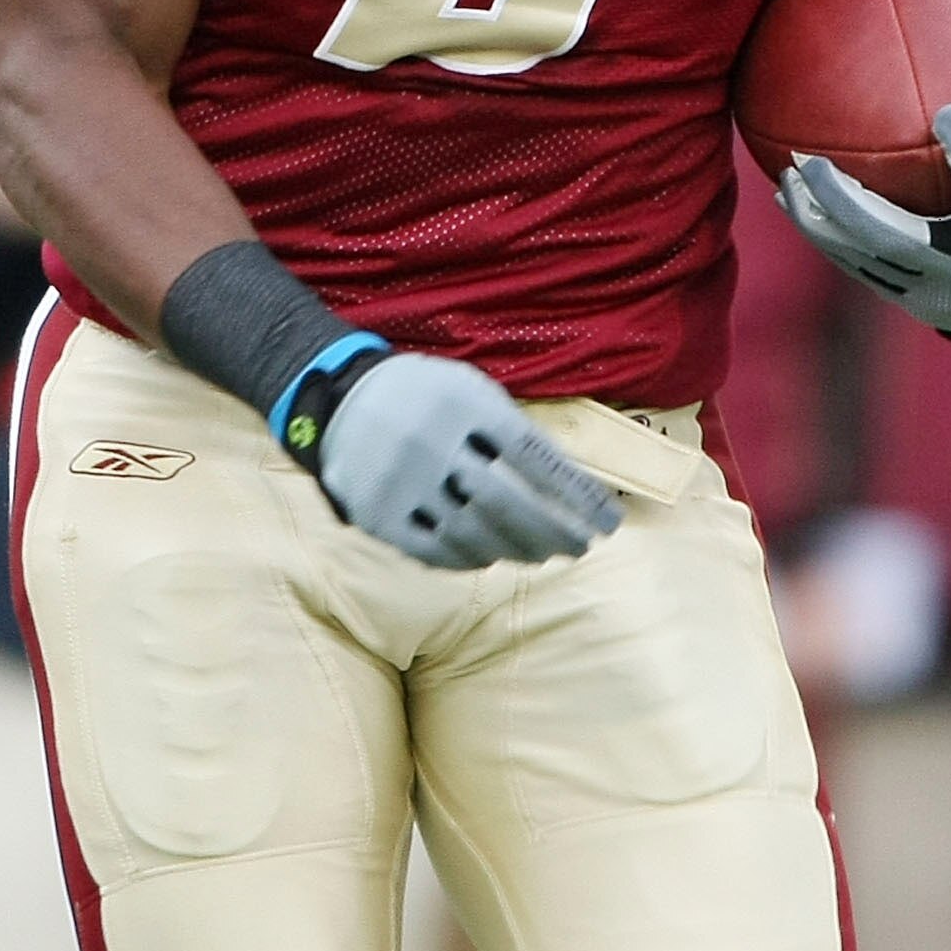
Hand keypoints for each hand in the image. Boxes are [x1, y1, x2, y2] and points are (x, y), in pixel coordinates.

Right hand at [300, 351, 622, 569]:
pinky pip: (433, 551)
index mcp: (468, 405)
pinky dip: (469, 559)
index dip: (577, 497)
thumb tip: (572, 486)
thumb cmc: (430, 396)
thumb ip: (515, 433)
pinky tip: (492, 557)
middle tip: (581, 548)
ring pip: (474, 534)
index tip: (608, 522)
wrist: (342, 399)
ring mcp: (402, 482)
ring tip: (542, 554)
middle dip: (554, 532)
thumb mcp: (475, 391)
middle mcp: (435, 444)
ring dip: (516, 550)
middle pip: (509, 504)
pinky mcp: (376, 515)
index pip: (537, 461)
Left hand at [778, 69, 950, 363]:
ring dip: (819, 223)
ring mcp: (933, 291)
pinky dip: (824, 238)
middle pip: (896, 241)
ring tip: (785, 180)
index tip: (949, 112)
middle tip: (812, 161)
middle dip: (849, 204)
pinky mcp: (912, 301)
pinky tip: (794, 205)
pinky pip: (857, 269)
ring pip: (864, 260)